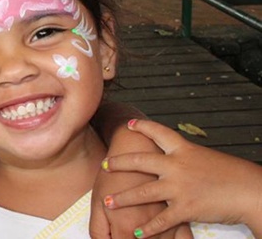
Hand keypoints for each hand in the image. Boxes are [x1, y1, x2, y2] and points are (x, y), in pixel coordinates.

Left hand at [103, 119, 261, 237]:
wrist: (250, 190)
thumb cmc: (233, 175)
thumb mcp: (206, 158)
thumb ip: (187, 160)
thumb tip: (175, 160)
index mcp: (184, 149)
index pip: (159, 132)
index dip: (141, 127)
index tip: (128, 124)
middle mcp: (176, 165)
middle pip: (140, 160)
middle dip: (119, 162)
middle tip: (105, 164)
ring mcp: (178, 187)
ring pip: (142, 192)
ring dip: (123, 198)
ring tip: (108, 201)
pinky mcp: (185, 208)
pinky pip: (161, 220)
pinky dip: (148, 229)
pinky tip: (137, 233)